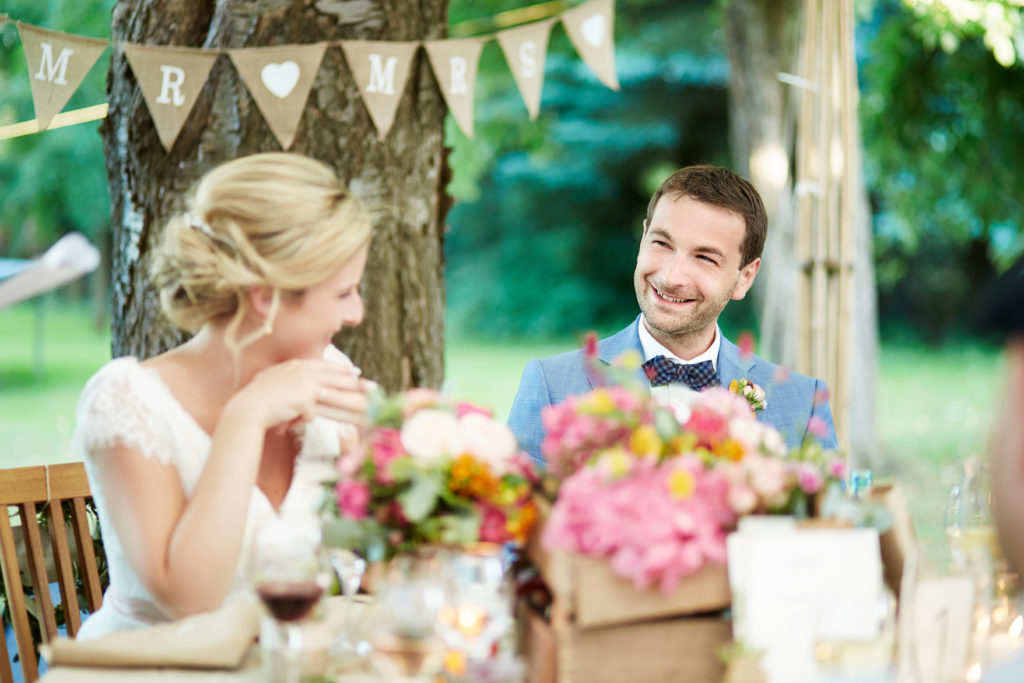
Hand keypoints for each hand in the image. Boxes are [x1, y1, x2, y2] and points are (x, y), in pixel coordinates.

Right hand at [227, 359, 370, 430]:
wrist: (246, 408)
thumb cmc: (255, 398)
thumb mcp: (272, 380)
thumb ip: (288, 379)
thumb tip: (301, 388)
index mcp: (296, 365)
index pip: (325, 366)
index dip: (342, 370)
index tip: (355, 373)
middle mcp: (304, 372)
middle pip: (336, 379)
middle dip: (356, 384)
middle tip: (373, 388)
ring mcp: (306, 385)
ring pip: (336, 396)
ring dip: (354, 403)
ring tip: (369, 408)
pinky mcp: (306, 400)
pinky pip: (311, 414)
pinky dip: (300, 421)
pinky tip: (287, 424)